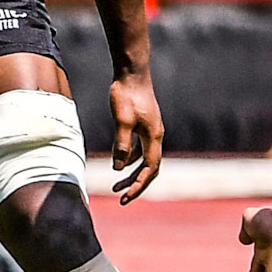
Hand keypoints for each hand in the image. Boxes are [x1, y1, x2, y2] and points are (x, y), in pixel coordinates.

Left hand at [108, 69, 163, 204]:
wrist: (132, 72)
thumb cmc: (126, 94)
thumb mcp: (121, 121)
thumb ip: (121, 144)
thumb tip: (118, 168)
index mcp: (153, 137)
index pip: (149, 169)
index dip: (138, 185)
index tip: (125, 198)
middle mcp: (156, 136)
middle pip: (150, 168)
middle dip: (136, 185)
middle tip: (121, 198)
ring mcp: (151, 130)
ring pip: (144, 160)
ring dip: (131, 174)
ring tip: (115, 185)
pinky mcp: (144, 125)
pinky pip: (140, 149)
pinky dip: (130, 159)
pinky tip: (117, 161)